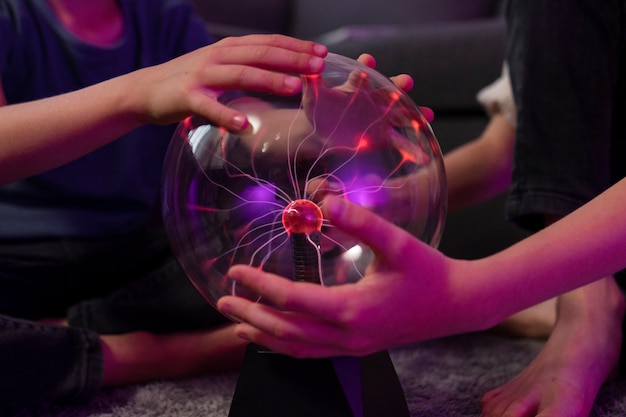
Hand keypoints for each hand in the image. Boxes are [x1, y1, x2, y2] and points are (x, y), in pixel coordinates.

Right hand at [129, 34, 327, 130]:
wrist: (146, 89)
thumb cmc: (190, 80)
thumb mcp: (221, 66)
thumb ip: (248, 65)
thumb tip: (283, 68)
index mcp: (229, 49)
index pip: (268, 43)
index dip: (296, 47)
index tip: (322, 54)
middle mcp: (217, 57)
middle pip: (260, 54)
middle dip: (292, 59)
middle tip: (319, 67)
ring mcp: (202, 76)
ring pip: (241, 74)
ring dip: (269, 80)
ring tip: (295, 87)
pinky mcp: (186, 98)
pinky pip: (209, 108)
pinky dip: (227, 116)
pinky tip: (244, 126)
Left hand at [217, 195, 470, 357]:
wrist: (458, 305)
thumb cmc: (429, 271)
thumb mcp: (396, 242)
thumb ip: (361, 221)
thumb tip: (325, 199)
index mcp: (352, 308)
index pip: (292, 299)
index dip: (260, 285)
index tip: (236, 271)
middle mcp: (348, 335)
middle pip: (286, 330)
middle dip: (251, 315)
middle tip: (222, 301)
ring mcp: (353, 347)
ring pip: (297, 347)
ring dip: (264, 335)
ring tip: (239, 323)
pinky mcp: (358, 348)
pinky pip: (313, 352)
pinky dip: (287, 345)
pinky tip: (276, 336)